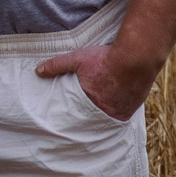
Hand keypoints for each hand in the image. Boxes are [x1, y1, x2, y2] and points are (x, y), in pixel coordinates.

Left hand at [35, 45, 151, 121]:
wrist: (137, 57)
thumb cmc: (106, 58)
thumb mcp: (78, 59)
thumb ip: (57, 65)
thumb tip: (38, 71)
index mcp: (87, 101)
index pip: (74, 114)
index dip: (71, 115)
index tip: (65, 119)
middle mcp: (103, 111)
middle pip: (90, 118)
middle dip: (85, 118)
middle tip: (80, 119)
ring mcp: (119, 112)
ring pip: (105, 119)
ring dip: (101, 116)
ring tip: (95, 114)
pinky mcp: (131, 110)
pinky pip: (120, 117)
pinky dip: (115, 114)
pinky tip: (111, 111)